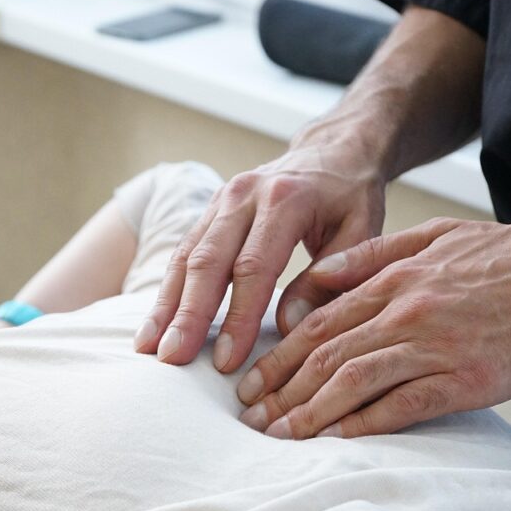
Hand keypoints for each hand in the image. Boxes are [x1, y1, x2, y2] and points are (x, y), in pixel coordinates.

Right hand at [134, 144, 386, 373]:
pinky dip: (166, 291)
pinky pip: (181, 253)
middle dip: (188, 315)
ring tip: (148, 347)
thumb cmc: (351, 197)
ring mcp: (221, 201)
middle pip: (207, 261)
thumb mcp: (361, 233)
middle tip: (172, 359)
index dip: (237, 316)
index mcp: (285, 200)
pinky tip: (153, 325)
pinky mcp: (209, 212)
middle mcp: (244, 196)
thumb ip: (330, 280)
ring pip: (185, 257)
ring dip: (165, 305)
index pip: (254, 266)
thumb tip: (289, 327)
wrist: (332, 149)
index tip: (226, 360)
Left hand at [237, 217, 510, 438]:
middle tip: (249, 417)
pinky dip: (366, 423)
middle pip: (325, 355)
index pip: (318, 324)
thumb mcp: (435, 236)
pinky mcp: (467, 377)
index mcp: (393, 279)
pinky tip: (337, 440)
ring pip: (354, 380)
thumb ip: (370, 254)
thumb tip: (315, 274)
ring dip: (310, 412)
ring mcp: (435, 345)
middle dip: (280, 390)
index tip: (250, 383)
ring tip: (278, 435)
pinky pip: (404, 404)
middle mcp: (404, 311)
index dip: (277, 357)